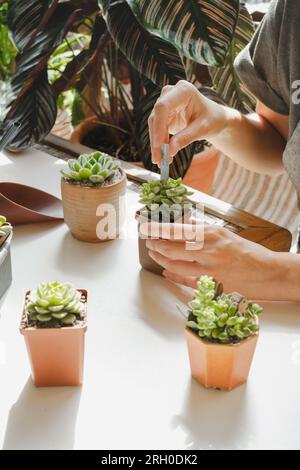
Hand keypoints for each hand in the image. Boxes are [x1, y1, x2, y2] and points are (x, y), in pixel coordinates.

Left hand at [140, 221, 283, 300]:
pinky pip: (184, 280)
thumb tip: (182, 225)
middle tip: (148, 241)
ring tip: (154, 253)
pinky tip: (166, 271)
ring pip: (174, 264)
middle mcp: (207, 251)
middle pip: (170, 247)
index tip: (144, 225)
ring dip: (160, 258)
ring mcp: (207, 270)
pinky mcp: (209, 287)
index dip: (156, 228)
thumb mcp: (224, 234)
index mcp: (210, 235)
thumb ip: (202, 230)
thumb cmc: (248, 253)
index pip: (175, 229)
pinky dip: (172, 275)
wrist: (268, 273)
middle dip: (154, 244)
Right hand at [148, 80, 226, 164]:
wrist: (214, 118)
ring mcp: (165, 103)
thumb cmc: (212, 119)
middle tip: (158, 159)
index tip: (159, 146)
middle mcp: (171, 93)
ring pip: (153, 125)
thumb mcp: (203, 129)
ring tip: (162, 160)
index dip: (158, 127)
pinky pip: (156, 130)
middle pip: (156, 117)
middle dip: (156, 139)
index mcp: (183, 91)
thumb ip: (186, 138)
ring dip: (156, 144)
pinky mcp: (163, 114)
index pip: (163, 107)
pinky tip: (163, 155)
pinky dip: (159, 143)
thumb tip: (170, 151)